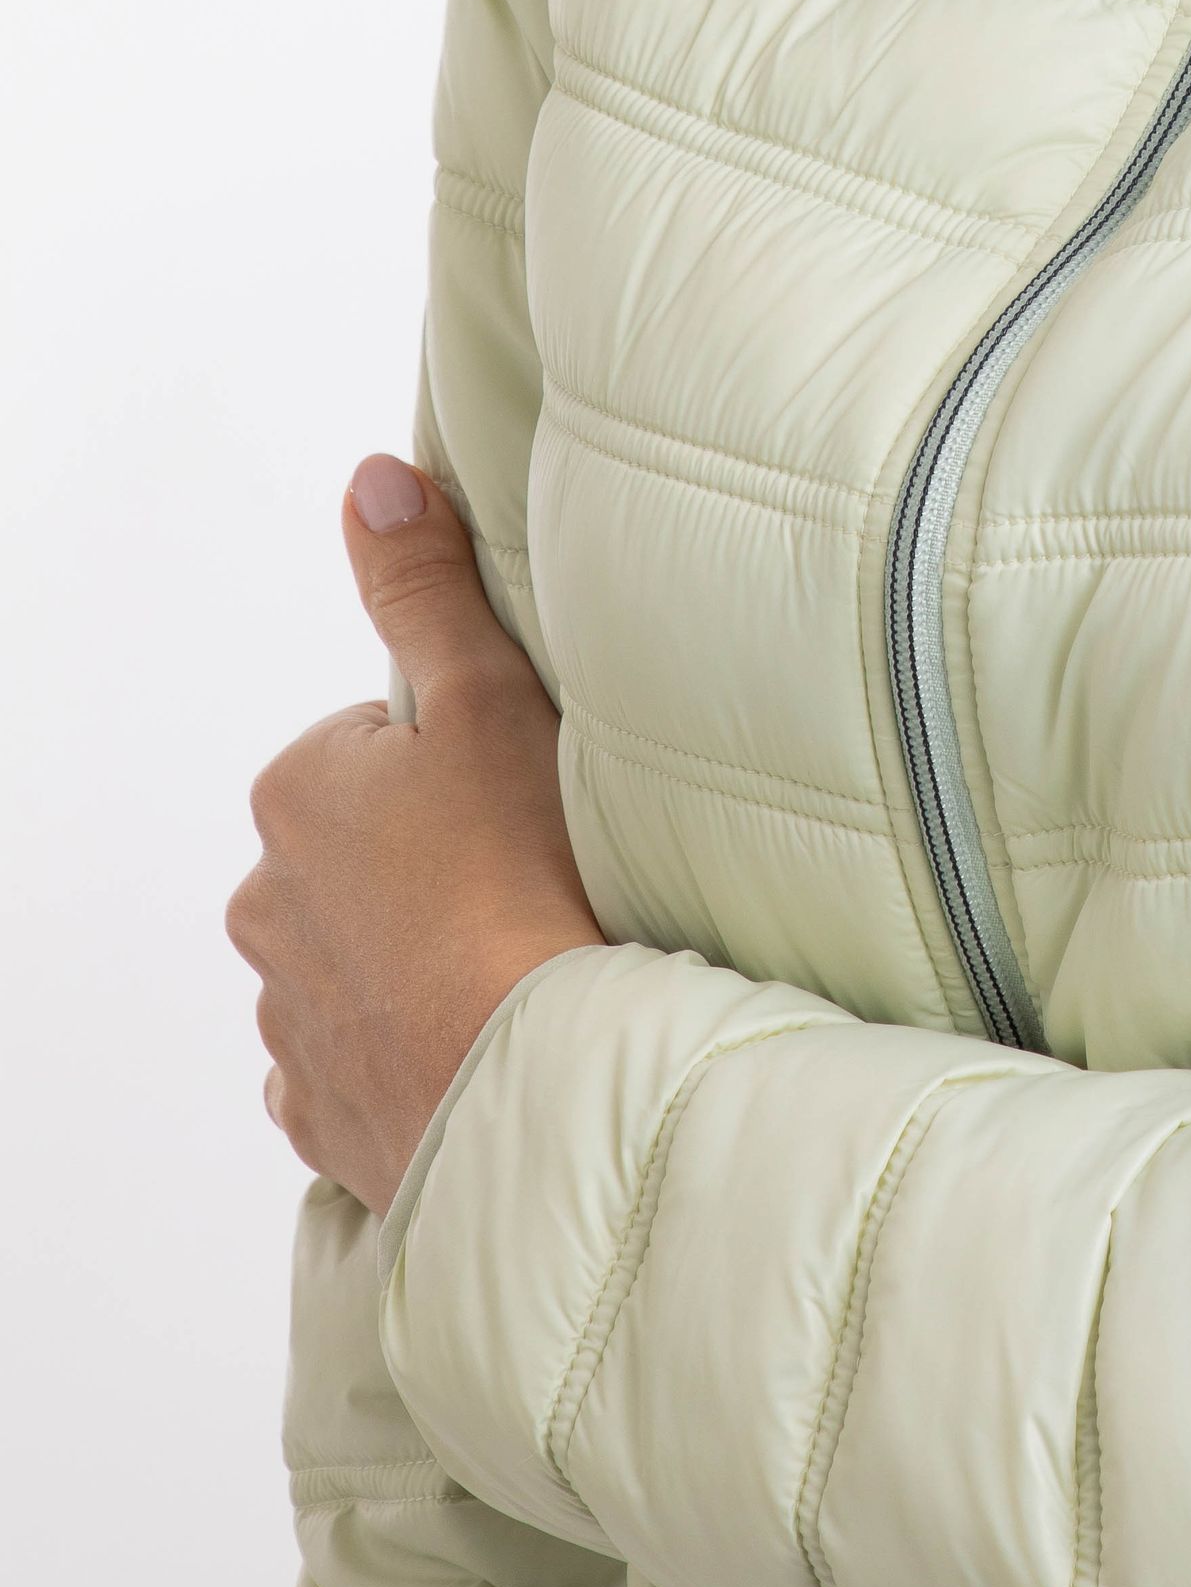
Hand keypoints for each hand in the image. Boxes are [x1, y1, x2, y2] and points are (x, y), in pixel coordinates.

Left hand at [230, 459, 605, 1215]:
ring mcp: (286, 1015)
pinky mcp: (319, 1108)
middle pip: (364, 851)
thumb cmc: (519, 873)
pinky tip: (469, 1036)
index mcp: (296, 790)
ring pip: (357, 954)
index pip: (382, 746)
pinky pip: (355, 1057)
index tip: (517, 797)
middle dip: (430, 860)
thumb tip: (372, 478)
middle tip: (524, 873)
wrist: (531, 1073)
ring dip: (417, 954)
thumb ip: (424, 586)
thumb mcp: (487, 695)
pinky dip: (403, 1046)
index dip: (462, 762)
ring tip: (511, 959)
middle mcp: (264, 901)